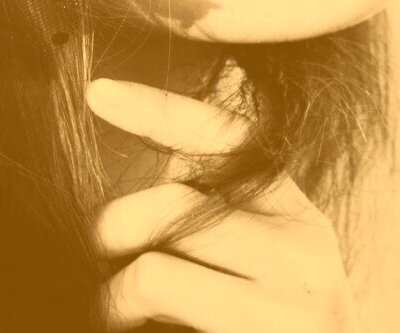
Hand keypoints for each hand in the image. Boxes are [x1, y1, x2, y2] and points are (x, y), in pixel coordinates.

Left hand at [86, 78, 361, 332]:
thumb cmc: (251, 328)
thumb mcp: (239, 263)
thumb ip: (198, 220)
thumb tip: (117, 198)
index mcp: (291, 211)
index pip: (225, 134)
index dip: (159, 108)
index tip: (96, 91)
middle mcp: (303, 244)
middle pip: (170, 201)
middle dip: (115, 232)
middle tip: (105, 267)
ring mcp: (294, 300)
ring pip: (152, 263)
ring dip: (113, 295)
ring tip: (121, 314)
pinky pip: (155, 296)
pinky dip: (118, 314)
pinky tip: (141, 330)